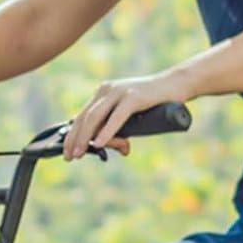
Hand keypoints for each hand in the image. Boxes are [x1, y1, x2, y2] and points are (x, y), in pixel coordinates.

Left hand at [61, 71, 190, 159]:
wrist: (176, 85)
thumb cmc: (151, 103)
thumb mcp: (127, 118)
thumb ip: (113, 130)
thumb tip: (102, 146)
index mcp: (103, 93)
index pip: (81, 116)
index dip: (71, 135)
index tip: (66, 152)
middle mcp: (108, 90)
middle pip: (84, 117)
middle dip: (74, 139)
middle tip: (70, 157)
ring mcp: (120, 91)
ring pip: (95, 117)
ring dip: (85, 138)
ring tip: (80, 153)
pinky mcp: (134, 97)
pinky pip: (116, 117)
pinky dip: (106, 132)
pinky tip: (100, 144)